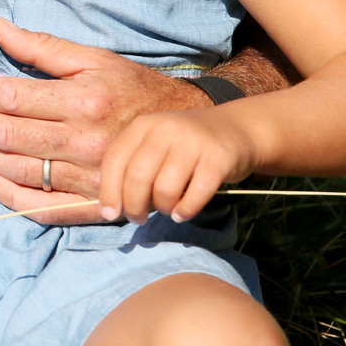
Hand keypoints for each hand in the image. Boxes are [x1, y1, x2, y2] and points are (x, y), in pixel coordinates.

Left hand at [0, 18, 209, 224]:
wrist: (180, 135)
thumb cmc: (132, 89)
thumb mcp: (93, 59)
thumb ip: (42, 46)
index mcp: (84, 101)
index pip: (13, 97)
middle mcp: (85, 141)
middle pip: (9, 134)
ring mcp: (88, 176)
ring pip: (19, 169)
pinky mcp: (93, 202)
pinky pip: (42, 206)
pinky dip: (9, 196)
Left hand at [99, 109, 257, 222]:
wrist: (235, 129)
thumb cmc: (185, 147)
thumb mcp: (155, 145)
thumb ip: (133, 168)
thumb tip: (110, 208)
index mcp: (143, 125)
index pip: (115, 160)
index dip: (109, 190)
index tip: (109, 214)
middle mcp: (165, 129)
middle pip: (138, 176)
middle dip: (133, 206)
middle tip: (138, 219)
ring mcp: (193, 142)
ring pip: (165, 188)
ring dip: (162, 208)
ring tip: (167, 209)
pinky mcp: (218, 157)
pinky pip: (196, 194)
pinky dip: (185, 210)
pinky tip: (182, 214)